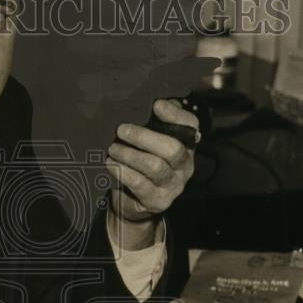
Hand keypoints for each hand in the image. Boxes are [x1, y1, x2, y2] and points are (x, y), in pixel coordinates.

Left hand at [106, 99, 196, 245]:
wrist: (134, 202)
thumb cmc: (141, 163)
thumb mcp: (149, 141)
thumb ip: (153, 121)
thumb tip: (149, 99)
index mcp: (186, 145)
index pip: (191, 126)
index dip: (176, 115)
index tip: (156, 105)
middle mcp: (185, 165)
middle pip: (173, 149)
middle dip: (144, 137)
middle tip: (121, 130)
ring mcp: (173, 185)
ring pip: (155, 167)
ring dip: (130, 155)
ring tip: (113, 148)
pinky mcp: (158, 201)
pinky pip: (140, 184)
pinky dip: (123, 171)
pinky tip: (111, 164)